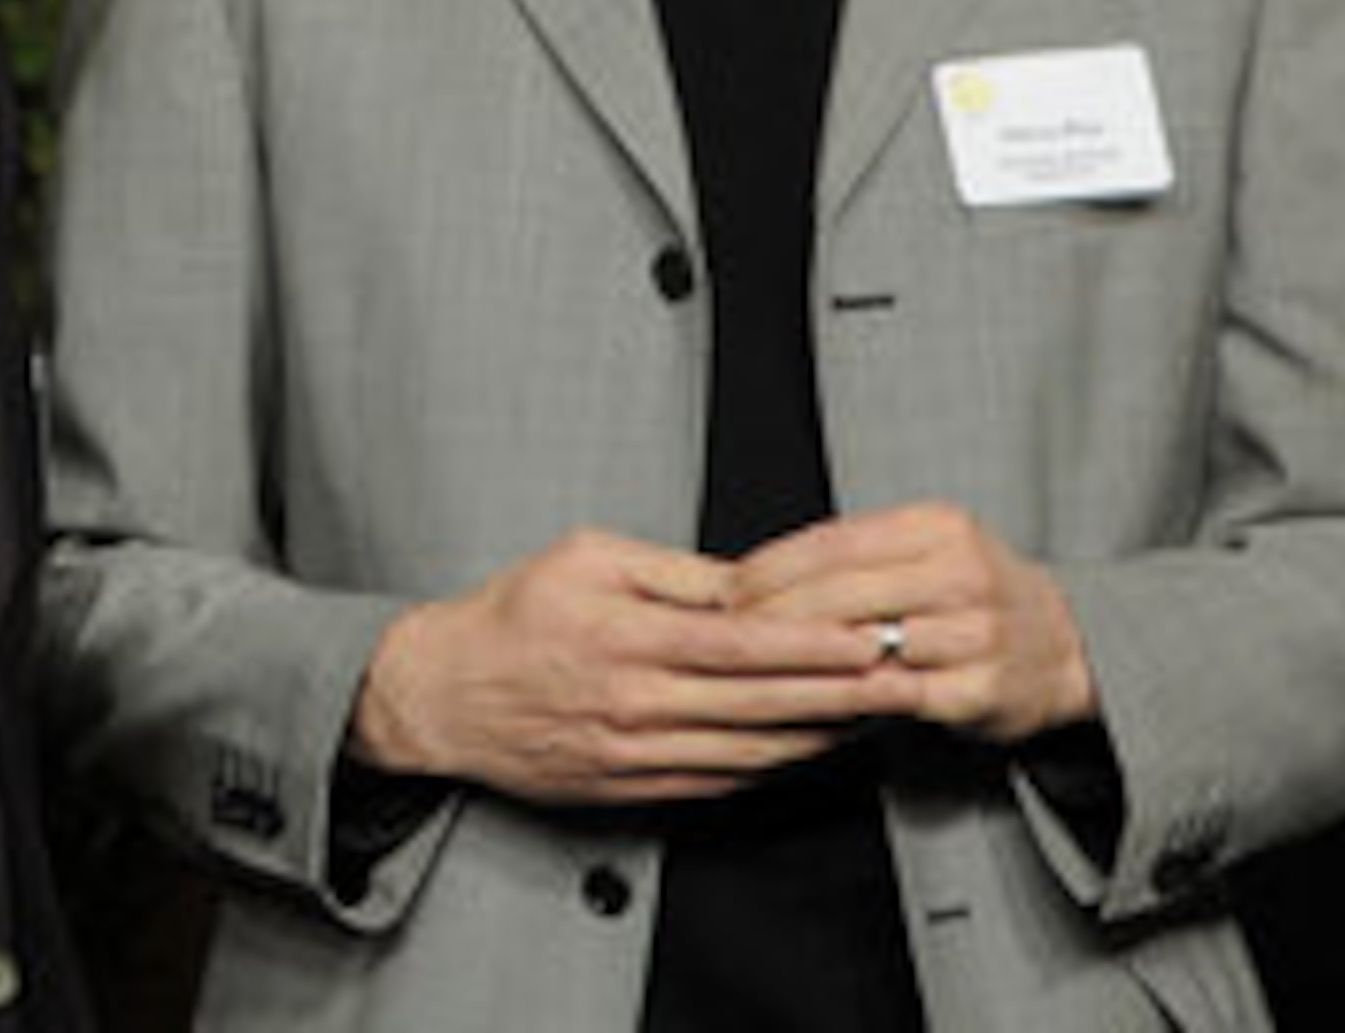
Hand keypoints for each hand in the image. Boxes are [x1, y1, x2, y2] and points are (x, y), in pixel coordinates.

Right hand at [348, 528, 888, 805]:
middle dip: (842, 692)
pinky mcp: (634, 787)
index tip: (868, 636)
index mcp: (625, 635)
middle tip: (901, 678)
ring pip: (752, 750)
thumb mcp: (583, 558)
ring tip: (873, 713)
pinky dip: (775, 766)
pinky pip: (722, 781)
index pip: (743, 645)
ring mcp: (636, 752)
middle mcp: (635, 701)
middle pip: (762, 703)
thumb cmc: (510, 618)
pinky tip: (809, 747)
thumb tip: (748, 584)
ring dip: (821, 734)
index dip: (814, 644)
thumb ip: (672, 571)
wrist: (444, 695)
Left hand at [731, 501, 1098, 745]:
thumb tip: (752, 573)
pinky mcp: (984, 691)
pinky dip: (849, 695)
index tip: (726, 589)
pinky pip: (898, 693)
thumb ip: (853, 556)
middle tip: (726, 633)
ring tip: (756, 666)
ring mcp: (978, 634)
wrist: (1068, 646)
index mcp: (939, 527)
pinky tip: (811, 698)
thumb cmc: (971, 595)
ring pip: (866, 643)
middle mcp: (963, 574)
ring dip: (803, 659)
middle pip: (841, 593)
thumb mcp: (924, 549)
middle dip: (772, 615)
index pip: (833, 542)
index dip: (770, 568)